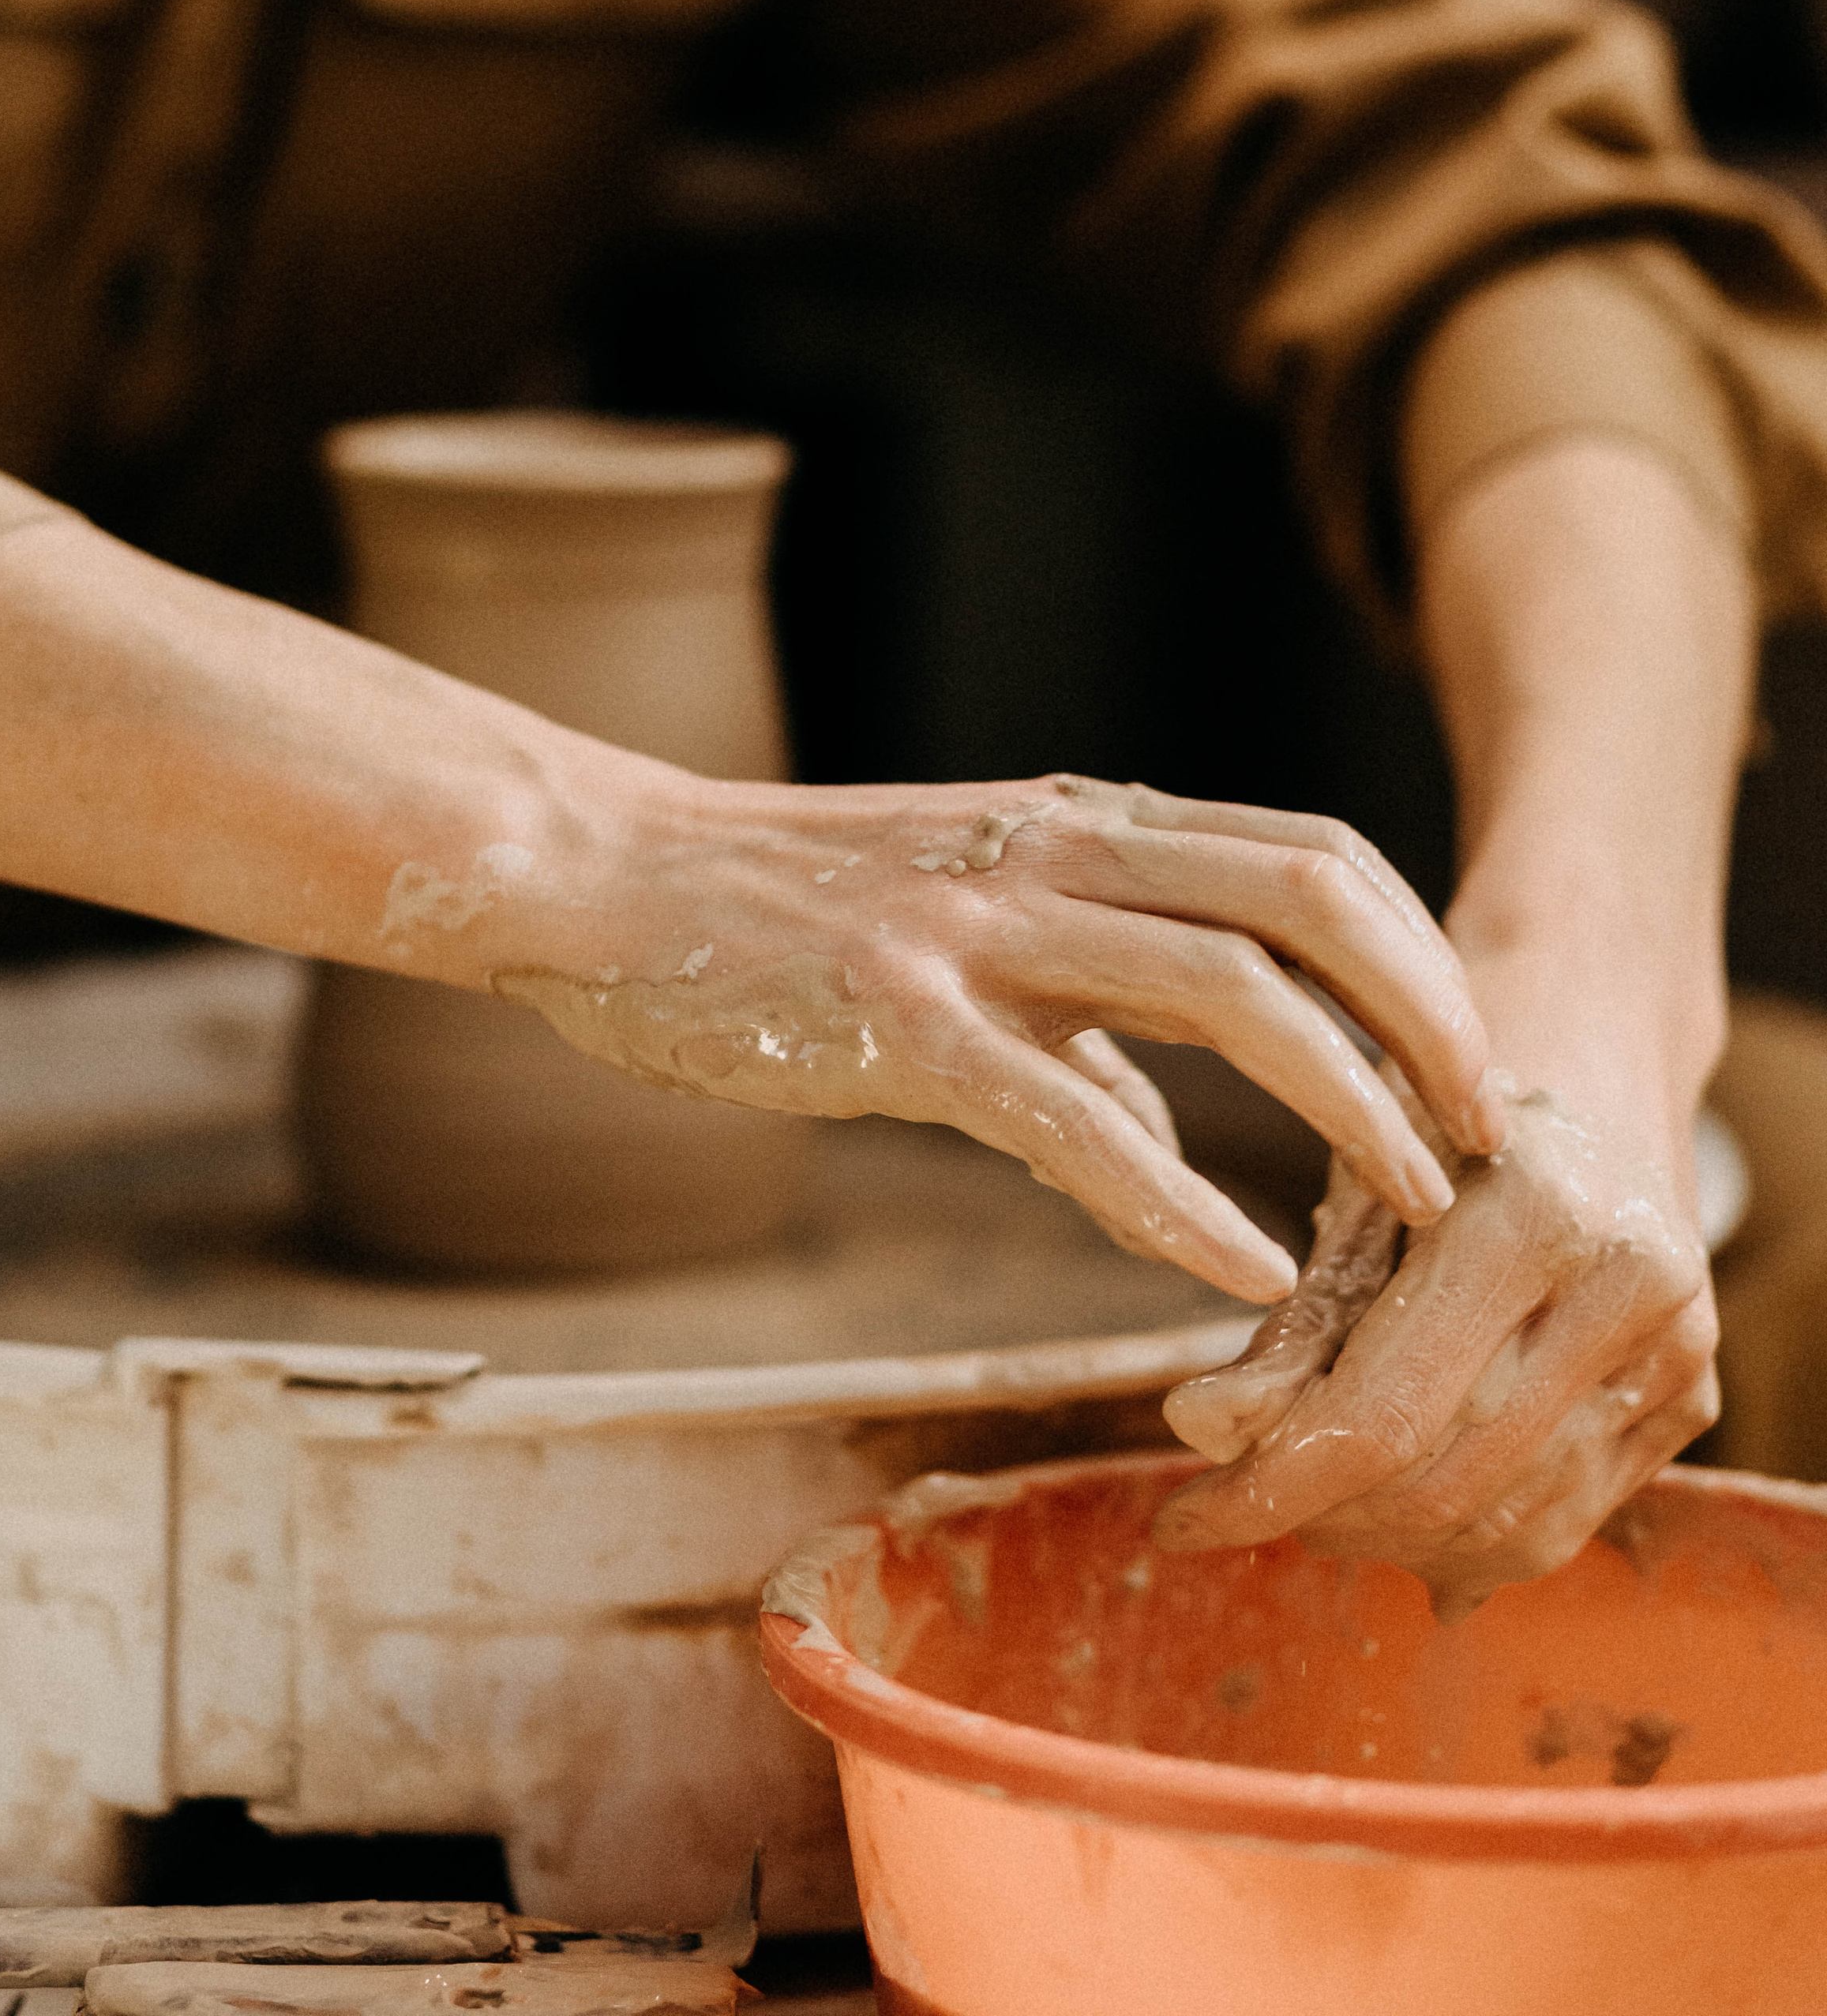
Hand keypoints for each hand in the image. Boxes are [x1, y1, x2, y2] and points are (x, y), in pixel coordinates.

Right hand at [423, 766, 1504, 1303]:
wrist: (604, 877)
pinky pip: (1071, 1112)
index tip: (1470, 1063)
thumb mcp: (961, 933)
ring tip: (1415, 1202)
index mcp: (1081, 825)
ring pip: (1224, 986)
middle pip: (1308, 897)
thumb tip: (1168, 1129)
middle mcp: (1056, 854)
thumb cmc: (777, 912)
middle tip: (1492, 1129)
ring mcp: (981, 928)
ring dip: (1346, 1098)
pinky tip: (1242, 1270)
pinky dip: (1177, 1197)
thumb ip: (1079, 1024)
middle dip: (1426, 1014)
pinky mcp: (898, 1019)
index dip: (1416, 957)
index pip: (1308, 860)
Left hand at [1156, 1036, 1716, 1619]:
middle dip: (1319, 1516)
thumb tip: (1199, 1429)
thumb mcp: (1352, 1193)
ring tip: (1309, 1509)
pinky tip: (1390, 1520)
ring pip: (1503, 1526)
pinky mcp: (1692, 1404)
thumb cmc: (1441, 1135)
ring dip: (1384, 1543)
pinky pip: (1559, 1526)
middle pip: (1442, 1481)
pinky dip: (1460, 1546)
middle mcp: (1631, 1289)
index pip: (1385, 1413)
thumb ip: (1289, 1321)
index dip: (1270, 1487)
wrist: (1582, 1101)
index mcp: (1536, 1213)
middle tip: (1237, 1502)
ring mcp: (1677, 1353)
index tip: (1177, 1521)